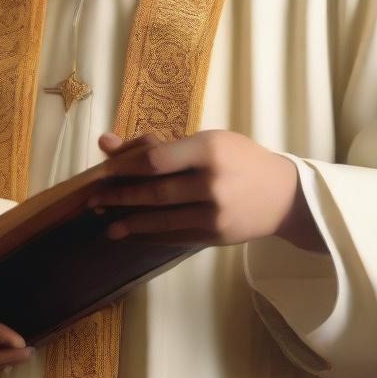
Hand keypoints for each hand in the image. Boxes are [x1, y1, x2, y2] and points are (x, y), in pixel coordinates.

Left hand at [91, 130, 325, 250]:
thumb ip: (159, 144)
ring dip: (129, 222)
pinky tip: (131, 232)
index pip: (156, 160)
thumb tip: (107, 143)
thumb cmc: (239, 158)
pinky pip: (175, 236)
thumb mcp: (207, 140)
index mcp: (209, 149)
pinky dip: (150, 234)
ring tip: (104, 222)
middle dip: (120, 197)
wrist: (283, 194)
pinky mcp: (216, 236)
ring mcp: (215, 214)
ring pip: (162, 219)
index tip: (102, 171)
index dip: (125, 167)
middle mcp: (212, 183)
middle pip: (156, 192)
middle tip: (93, 200)